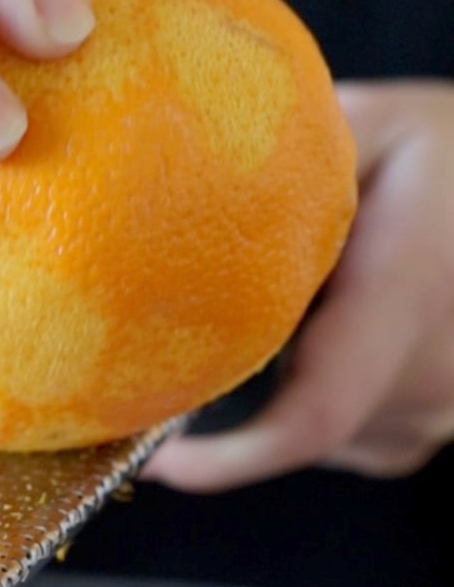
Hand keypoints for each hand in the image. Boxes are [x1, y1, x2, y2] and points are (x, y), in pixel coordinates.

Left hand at [144, 81, 453, 488]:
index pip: (312, 417)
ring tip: (286, 314)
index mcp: (407, 303)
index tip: (160, 460)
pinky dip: (318, 398)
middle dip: (236, 402)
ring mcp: (440, 415)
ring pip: (322, 434)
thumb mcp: (378, 126)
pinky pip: (351, 436)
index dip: (230, 460)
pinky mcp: (432, 430)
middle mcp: (431, 379)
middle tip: (186, 354)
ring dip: (281, 390)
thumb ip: (296, 157)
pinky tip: (325, 338)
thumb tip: (190, 174)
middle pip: (298, 428)